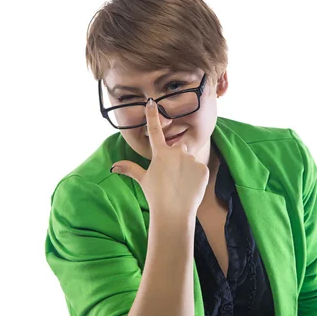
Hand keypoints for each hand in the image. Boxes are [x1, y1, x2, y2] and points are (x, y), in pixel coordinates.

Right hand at [111, 99, 209, 217]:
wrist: (173, 212)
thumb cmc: (156, 196)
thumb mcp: (143, 180)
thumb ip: (130, 169)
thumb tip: (113, 166)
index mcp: (161, 153)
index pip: (155, 131)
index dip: (152, 116)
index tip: (151, 102)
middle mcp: (177, 152)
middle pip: (178, 148)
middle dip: (176, 157)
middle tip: (172, 175)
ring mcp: (191, 159)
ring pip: (190, 159)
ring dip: (187, 167)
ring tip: (181, 183)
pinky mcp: (203, 168)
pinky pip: (200, 168)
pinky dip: (197, 176)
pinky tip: (190, 186)